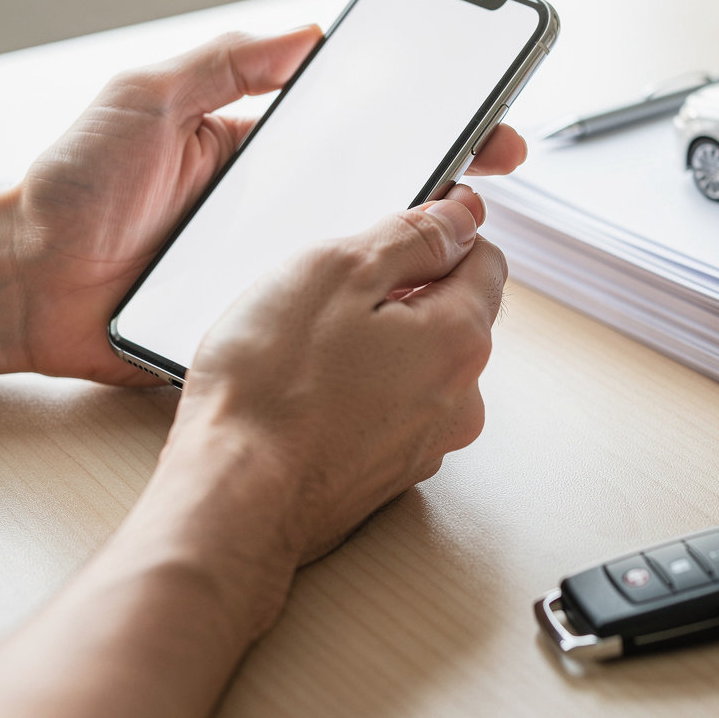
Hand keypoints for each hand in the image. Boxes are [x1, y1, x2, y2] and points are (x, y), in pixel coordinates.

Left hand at [1, 29, 525, 384]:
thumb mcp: (147, 98)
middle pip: (374, 190)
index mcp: (259, 152)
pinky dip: (366, 308)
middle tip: (496, 167)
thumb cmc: (74, 189)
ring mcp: (270, 262)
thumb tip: (306, 33)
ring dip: (414, 246)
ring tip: (465, 233)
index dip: (417, 120)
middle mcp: (276, 208)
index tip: (471, 111)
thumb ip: (224, 61)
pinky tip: (405, 302)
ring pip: (357, 254)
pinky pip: (322, 311)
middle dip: (442, 176)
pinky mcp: (256, 313)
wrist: (26, 283)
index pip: (358, 130)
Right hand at [157, 190, 505, 569]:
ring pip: (418, 361)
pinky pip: (391, 405)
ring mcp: (429, 440)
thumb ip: (412, 237)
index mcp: (460, 339)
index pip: (485, 259)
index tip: (402, 228)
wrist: (233, 501)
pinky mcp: (392, 470)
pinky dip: (363, 388)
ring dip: (379, 341)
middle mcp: (462, 396)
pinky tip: (309, 391)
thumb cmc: (273, 388)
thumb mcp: (338, 272)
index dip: (443, 232)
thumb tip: (460, 216)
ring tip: (311, 347)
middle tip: (333, 292)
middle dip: (403, 290)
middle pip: (451, 312)